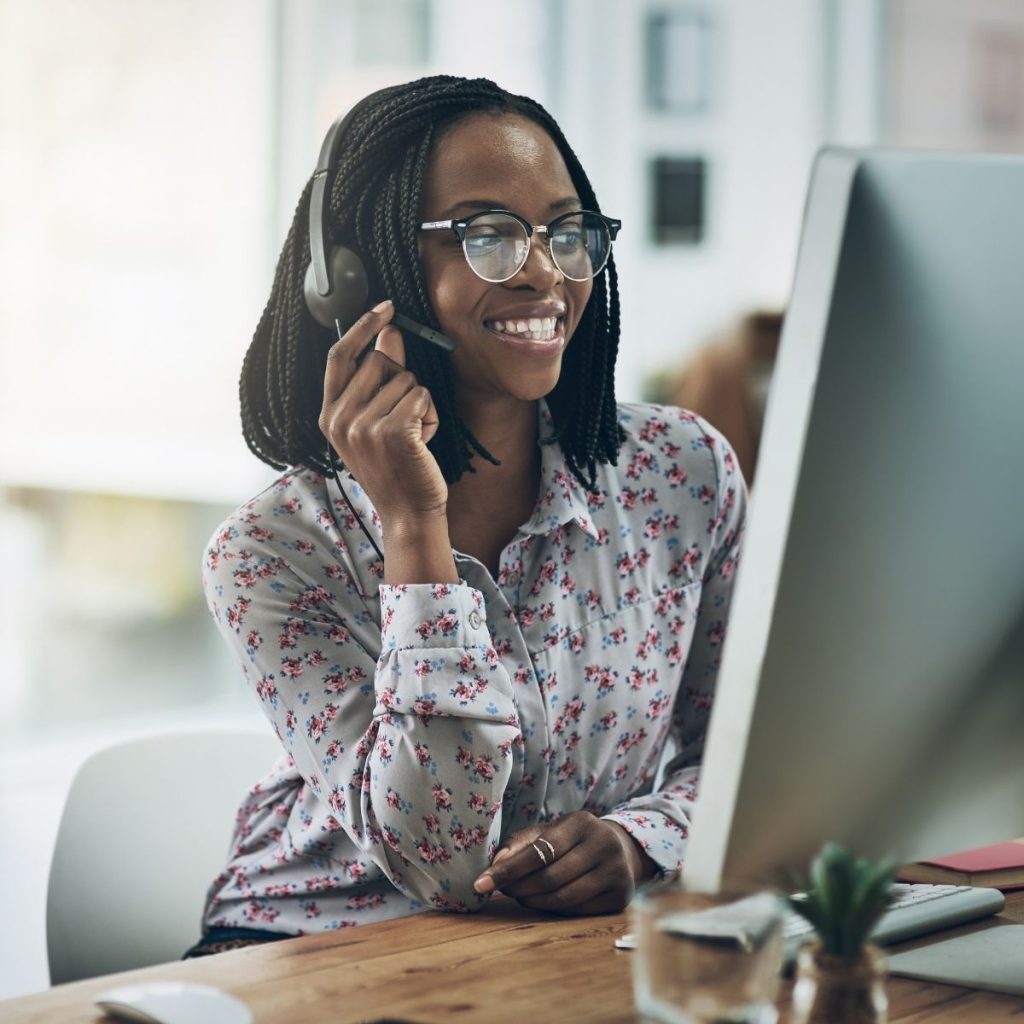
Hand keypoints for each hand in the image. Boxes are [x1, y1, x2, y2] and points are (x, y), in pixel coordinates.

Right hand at [319, 300, 446, 529]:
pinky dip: (430, 414)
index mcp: (328, 415)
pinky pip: (421, 395)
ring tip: (412, 436)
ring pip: (406, 379)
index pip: (338, 356)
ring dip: (420, 403)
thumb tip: (389, 333)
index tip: (385, 308)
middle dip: (402, 380)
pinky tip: (423, 441)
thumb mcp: (376, 421)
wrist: (407, 513)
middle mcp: (339, 418)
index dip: (361, 327)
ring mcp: (363, 426)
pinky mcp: (392, 432)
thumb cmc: (395, 466)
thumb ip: (378, 377)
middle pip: (379, 361)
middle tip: (403, 418)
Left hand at [473, 811, 658, 914]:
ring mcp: (615, 872)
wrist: (621, 849)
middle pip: (550, 877)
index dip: (509, 869)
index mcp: (582, 822)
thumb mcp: (549, 831)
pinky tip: (544, 902)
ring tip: (521, 896)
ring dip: (533, 901)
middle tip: (503, 891)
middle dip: (519, 888)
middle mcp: (603, 844)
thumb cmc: (574, 840)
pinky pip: (577, 911)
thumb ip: (520, 844)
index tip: (481, 883)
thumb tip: (496, 864)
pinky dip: (554, 909)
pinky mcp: (620, 897)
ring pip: (563, 898)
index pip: (540, 850)